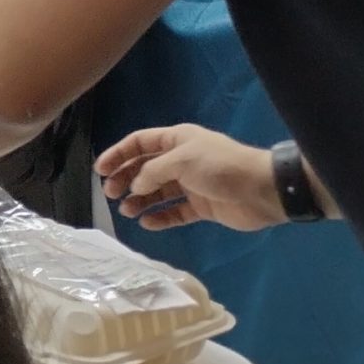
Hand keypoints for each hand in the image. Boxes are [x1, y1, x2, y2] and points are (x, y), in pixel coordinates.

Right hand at [96, 124, 285, 231]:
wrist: (263, 190)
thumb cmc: (221, 167)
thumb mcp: (182, 160)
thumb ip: (153, 173)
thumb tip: (135, 187)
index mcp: (177, 141)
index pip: (140, 143)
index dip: (118, 154)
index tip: (100, 170)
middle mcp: (181, 160)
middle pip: (145, 168)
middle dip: (126, 179)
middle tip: (111, 194)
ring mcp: (192, 184)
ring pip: (158, 191)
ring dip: (140, 199)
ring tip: (126, 210)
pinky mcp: (202, 206)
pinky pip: (175, 211)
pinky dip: (160, 216)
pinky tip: (147, 222)